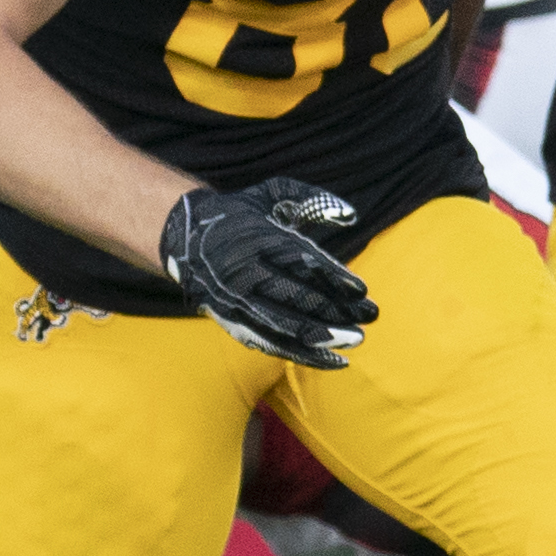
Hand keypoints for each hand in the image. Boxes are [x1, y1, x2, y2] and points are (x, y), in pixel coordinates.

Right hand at [160, 179, 371, 367]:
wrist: (185, 235)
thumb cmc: (244, 213)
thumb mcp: (274, 194)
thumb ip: (314, 201)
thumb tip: (350, 214)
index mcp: (255, 239)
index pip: (299, 262)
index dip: (332, 278)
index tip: (361, 290)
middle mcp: (242, 271)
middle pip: (292, 297)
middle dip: (334, 310)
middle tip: (370, 317)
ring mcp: (234, 299)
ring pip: (280, 324)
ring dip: (320, 337)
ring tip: (355, 340)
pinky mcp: (231, 320)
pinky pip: (268, 342)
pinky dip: (301, 354)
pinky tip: (334, 361)